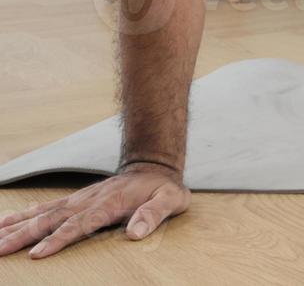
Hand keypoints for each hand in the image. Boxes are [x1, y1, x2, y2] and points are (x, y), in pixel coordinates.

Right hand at [0, 161, 189, 258]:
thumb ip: (154, 214)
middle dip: (24, 236)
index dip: (58, 239)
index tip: (37, 254)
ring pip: (43, 214)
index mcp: (109, 204)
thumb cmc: (162, 189)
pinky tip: (4, 223)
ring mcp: (78, 199)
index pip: (79, 225)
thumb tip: (136, 233)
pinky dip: (23, 215)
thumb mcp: (170, 200)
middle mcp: (88, 201)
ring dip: (17, 227)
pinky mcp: (74, 200)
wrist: (154, 166)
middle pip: (52, 220)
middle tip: (0, 250)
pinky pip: (44, 208)